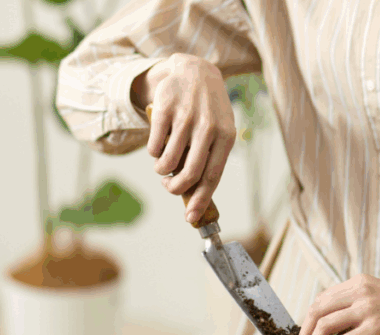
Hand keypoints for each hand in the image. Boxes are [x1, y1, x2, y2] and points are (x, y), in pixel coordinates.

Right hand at [132, 53, 236, 223]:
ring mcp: (186, 117)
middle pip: (189, 173)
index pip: (212, 176)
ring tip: (163, 166)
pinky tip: (159, 146)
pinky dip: (154, 153)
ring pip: (167, 162)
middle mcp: (208, 127)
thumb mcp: (219, 132)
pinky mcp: (165, 109)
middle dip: (175, 188)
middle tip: (169, 187)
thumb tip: (197, 198)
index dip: (200, 200)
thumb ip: (210, 159)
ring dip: (162, 171)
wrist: (195, 72)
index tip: (190, 217)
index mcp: (226, 137)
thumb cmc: (208, 112)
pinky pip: (154, 146)